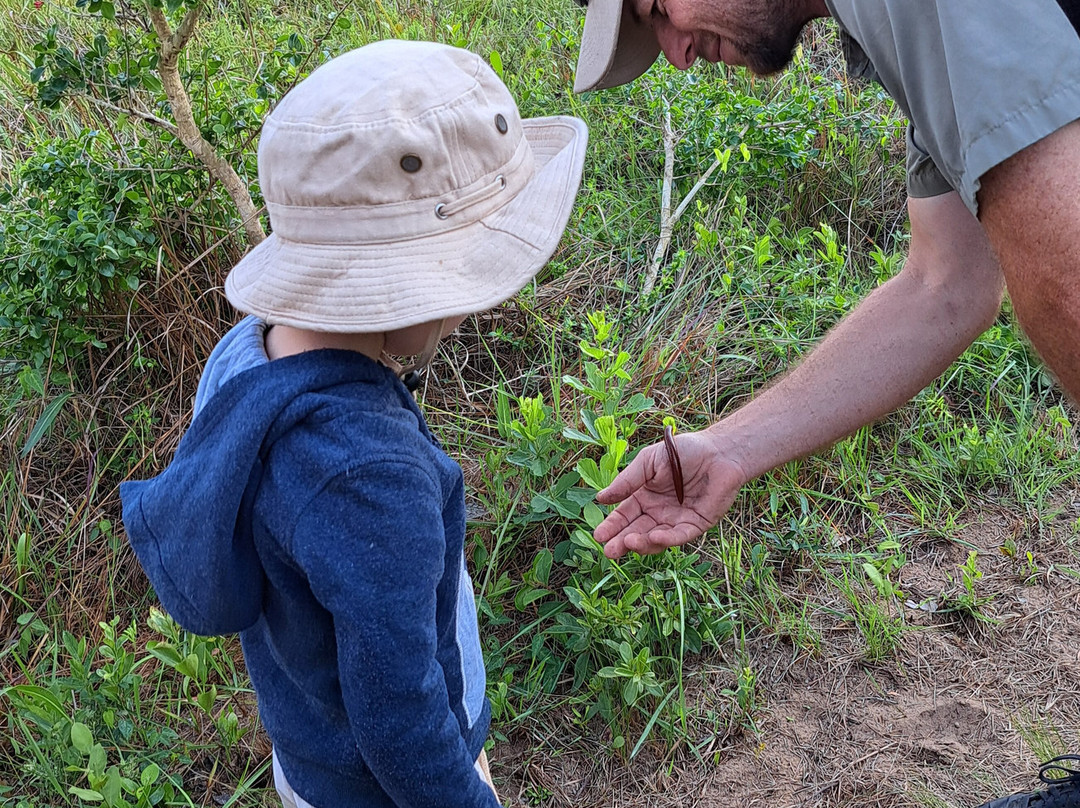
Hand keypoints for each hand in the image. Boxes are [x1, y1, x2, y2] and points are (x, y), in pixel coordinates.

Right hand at [593, 430, 745, 558]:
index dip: (612, 526)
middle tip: (610, 551)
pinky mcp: (696, 524)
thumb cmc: (683, 452)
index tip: (599, 536)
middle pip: (636, 531)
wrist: (718, 451)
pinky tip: (654, 537)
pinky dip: (666, 539)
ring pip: (655, 539)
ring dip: (641, 543)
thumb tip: (600, 498)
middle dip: (622, 542)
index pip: (624, 515)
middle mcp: (658, 512)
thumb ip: (627, 481)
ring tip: (628, 543)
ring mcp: (676, 520)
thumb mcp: (648, 462)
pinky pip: (679, 536)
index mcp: (644, 496)